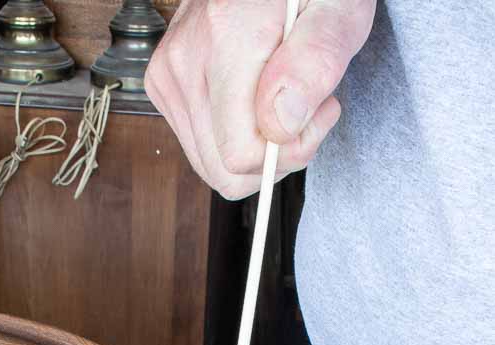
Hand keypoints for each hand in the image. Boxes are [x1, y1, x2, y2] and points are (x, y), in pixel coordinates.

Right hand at [145, 0, 375, 198]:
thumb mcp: (338, 13)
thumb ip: (315, 64)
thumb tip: (279, 125)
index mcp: (225, 37)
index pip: (240, 153)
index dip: (289, 150)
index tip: (317, 113)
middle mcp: (185, 59)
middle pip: (222, 169)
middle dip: (273, 156)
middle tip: (305, 111)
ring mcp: (168, 76)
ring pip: (211, 166)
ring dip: (255, 150)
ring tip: (282, 102)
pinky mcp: (164, 87)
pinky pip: (202, 149)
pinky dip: (234, 138)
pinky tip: (256, 103)